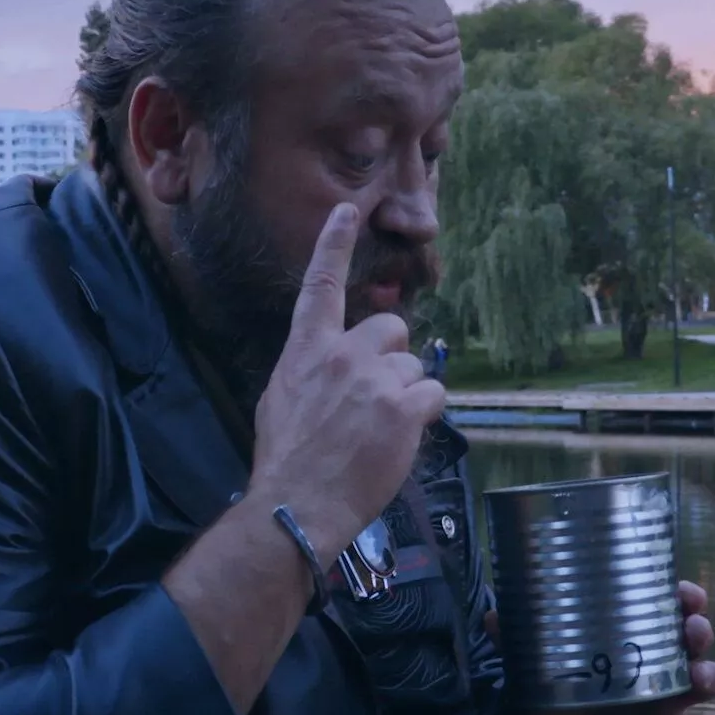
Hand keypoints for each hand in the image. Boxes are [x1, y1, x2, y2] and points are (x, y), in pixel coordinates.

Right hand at [245, 203, 446, 559]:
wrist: (298, 502)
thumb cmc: (285, 458)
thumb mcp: (281, 399)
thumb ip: (311, 369)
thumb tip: (331, 365)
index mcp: (306, 351)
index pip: (320, 286)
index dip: (333, 245)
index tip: (347, 211)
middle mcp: (342, 354)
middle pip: (391, 327)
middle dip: (391, 357)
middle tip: (374, 398)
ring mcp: (374, 379)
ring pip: (413, 369)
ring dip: (405, 396)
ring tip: (379, 431)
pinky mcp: (403, 407)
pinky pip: (432, 396)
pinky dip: (422, 417)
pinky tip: (398, 439)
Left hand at [485, 580, 714, 714]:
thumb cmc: (558, 690)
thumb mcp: (537, 664)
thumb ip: (518, 641)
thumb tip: (494, 616)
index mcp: (631, 636)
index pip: (667, 607)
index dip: (684, 597)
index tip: (686, 594)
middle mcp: (657, 662)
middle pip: (693, 640)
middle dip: (699, 632)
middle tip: (691, 633)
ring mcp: (667, 700)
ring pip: (702, 682)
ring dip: (708, 677)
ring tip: (697, 680)